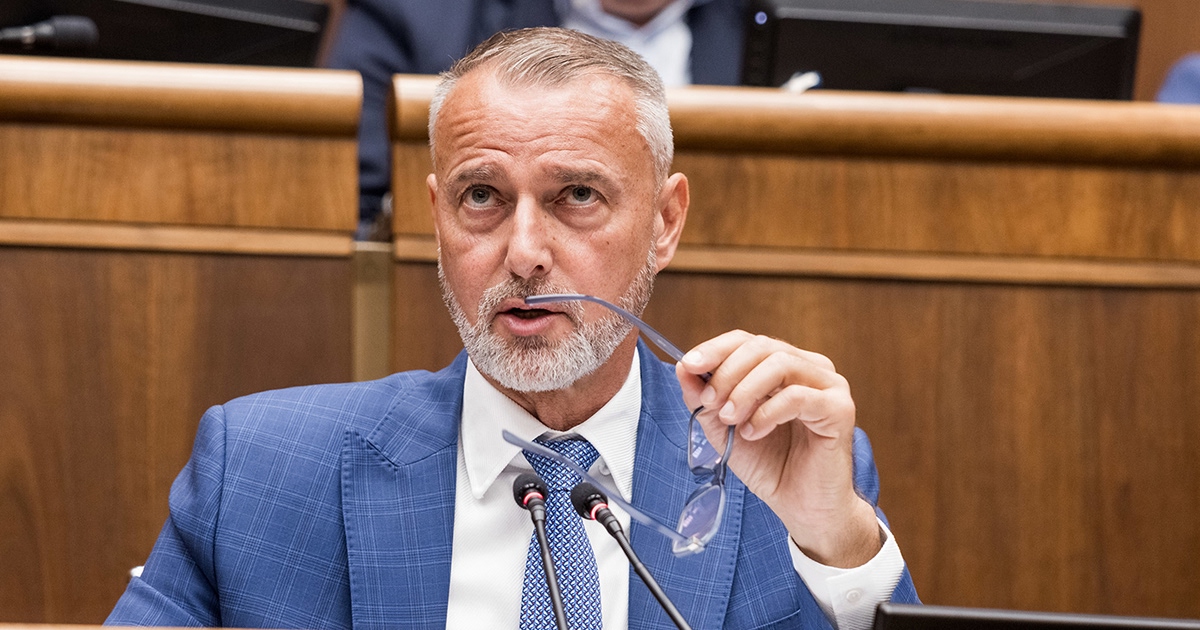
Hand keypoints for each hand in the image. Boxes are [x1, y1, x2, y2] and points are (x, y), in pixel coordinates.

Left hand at [676, 330, 881, 566]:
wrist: (802, 507)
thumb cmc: (770, 466)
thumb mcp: (725, 429)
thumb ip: (705, 399)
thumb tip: (683, 369)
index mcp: (785, 366)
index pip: (748, 341)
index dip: (716, 349)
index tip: (689, 365)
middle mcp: (811, 369)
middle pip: (763, 347)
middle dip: (727, 372)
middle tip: (710, 401)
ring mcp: (830, 386)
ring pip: (781, 364)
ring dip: (745, 390)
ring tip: (731, 419)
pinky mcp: (840, 409)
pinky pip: (798, 396)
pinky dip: (767, 412)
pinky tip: (754, 432)